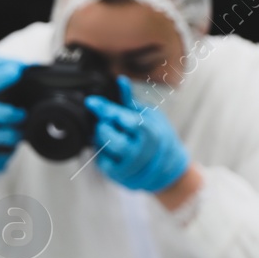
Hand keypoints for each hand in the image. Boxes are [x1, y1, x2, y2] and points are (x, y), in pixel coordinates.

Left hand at [86, 76, 188, 192]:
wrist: (167, 169)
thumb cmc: (157, 137)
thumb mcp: (149, 115)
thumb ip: (130, 101)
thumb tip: (120, 80)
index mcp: (152, 133)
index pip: (127, 120)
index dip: (108, 111)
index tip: (91, 102)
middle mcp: (141, 152)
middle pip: (109, 135)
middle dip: (104, 124)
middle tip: (111, 122)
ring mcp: (129, 166)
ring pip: (102, 148)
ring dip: (102, 137)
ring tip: (112, 134)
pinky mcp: (118, 176)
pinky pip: (100, 161)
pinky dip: (102, 152)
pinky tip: (112, 148)